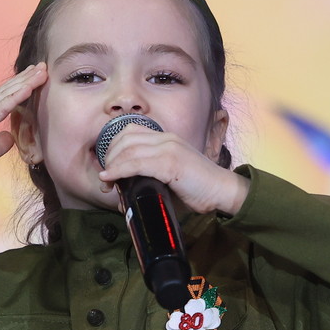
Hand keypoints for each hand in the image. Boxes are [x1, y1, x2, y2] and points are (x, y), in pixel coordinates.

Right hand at [0, 63, 45, 186]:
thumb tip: (10, 137)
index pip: (2, 98)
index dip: (20, 86)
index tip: (36, 77)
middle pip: (5, 91)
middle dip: (25, 78)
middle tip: (43, 66)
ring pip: (4, 95)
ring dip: (25, 82)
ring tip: (41, 71)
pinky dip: (15, 97)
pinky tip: (28, 88)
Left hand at [96, 126, 247, 215]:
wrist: (223, 191)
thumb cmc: (198, 190)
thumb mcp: (171, 178)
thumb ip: (150, 181)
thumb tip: (125, 197)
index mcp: (167, 139)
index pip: (131, 132)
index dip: (114, 147)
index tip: (109, 167)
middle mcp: (167, 139)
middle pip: (125, 138)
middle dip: (109, 157)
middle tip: (106, 178)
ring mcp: (169, 149)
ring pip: (127, 150)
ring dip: (112, 166)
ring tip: (107, 182)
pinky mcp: (170, 164)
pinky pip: (136, 164)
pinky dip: (119, 171)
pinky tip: (111, 179)